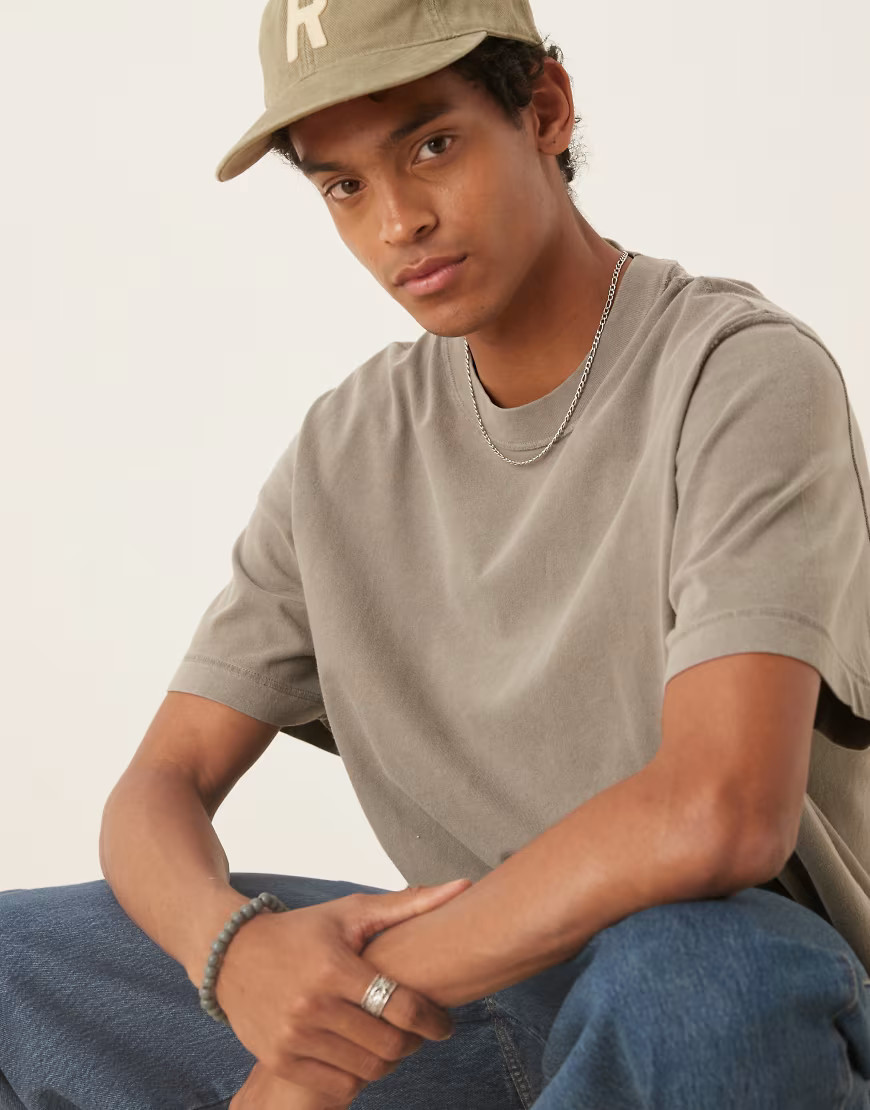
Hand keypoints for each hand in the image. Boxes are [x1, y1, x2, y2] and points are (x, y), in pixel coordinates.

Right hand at [215, 878, 471, 1104]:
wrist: (231, 953)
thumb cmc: (302, 930)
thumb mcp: (351, 913)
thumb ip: (408, 904)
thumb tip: (463, 885)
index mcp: (335, 967)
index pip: (401, 1006)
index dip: (433, 1020)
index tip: (444, 1022)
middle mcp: (313, 1005)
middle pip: (388, 1045)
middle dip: (414, 1043)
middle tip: (420, 1034)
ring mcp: (293, 1036)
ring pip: (366, 1071)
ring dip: (389, 1062)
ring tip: (392, 1043)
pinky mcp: (279, 1060)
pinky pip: (337, 1088)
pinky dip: (358, 1079)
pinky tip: (362, 1057)